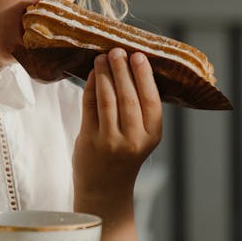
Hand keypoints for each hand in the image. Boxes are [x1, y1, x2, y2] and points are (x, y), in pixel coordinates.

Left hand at [72, 49, 161, 213]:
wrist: (105, 189)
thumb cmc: (124, 156)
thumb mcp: (141, 136)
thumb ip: (139, 109)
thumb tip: (131, 68)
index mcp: (152, 135)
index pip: (151, 100)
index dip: (144, 76)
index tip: (138, 55)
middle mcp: (133, 139)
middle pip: (128, 96)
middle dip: (122, 69)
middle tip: (117, 51)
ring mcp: (110, 141)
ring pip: (107, 98)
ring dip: (104, 74)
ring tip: (102, 58)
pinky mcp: (90, 140)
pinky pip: (90, 106)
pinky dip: (90, 87)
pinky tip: (92, 74)